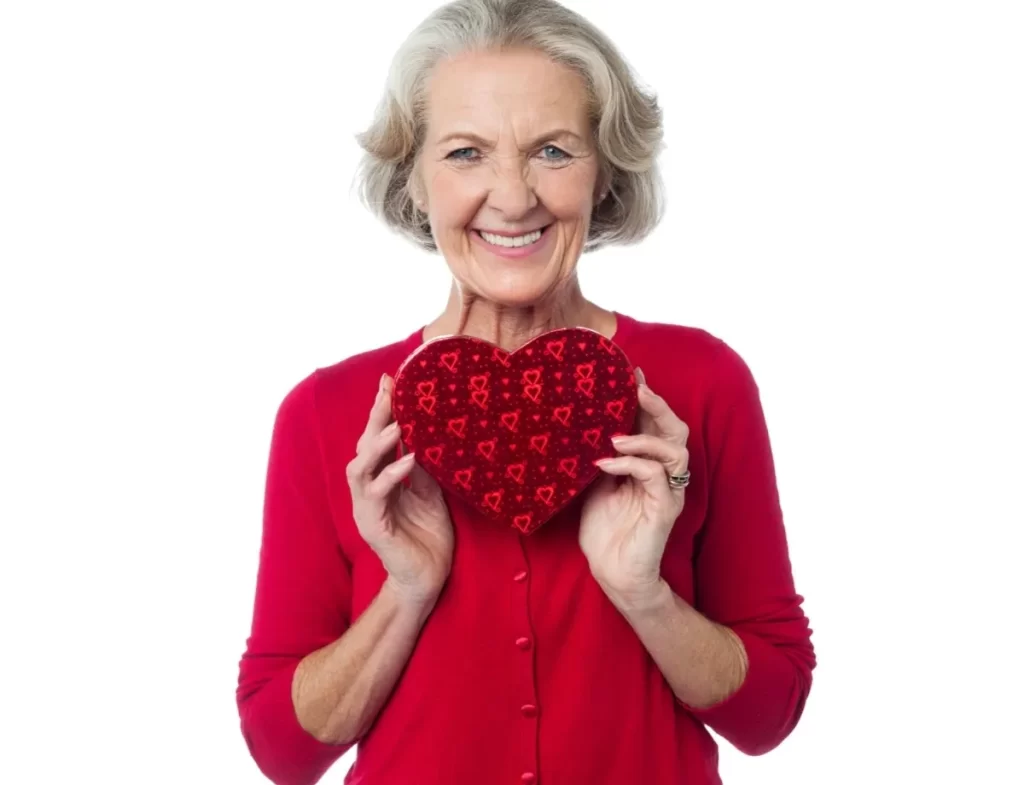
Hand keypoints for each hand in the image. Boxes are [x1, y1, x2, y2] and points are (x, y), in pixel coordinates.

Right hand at [347, 373, 453, 606]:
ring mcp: (366, 508)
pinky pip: (376, 495)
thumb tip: (430, 431)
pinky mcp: (372, 526)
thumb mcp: (431, 492)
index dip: (382, 410)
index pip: (377, 438)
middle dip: (376, 416)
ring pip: (359, 467)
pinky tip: (409, 460)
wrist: (428, 578)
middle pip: (363, 445)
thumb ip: (425, 465)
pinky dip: (391, 474)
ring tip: (398, 424)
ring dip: (378, 444)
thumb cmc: (428, 536)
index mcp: (381, 479)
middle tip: (389, 390)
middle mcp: (368, 490)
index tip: (391, 380)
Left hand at [579, 368, 689, 602]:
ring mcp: (667, 492)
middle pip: (676, 429)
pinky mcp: (665, 509)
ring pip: (675, 449)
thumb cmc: (605, 530)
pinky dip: (631, 464)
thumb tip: (583, 425)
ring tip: (614, 435)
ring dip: (643, 437)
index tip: (629, 373)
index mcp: (649, 464)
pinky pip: (655, 475)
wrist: (612, 572)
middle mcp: (664, 475)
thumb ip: (598, 456)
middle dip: (657, 405)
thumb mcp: (595, 484)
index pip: (654, 424)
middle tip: (636, 387)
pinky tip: (605, 464)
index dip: (645, 398)